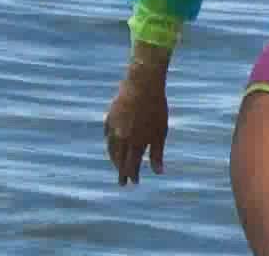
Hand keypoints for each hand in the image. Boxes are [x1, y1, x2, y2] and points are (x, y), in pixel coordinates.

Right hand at [103, 62, 168, 185]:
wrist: (142, 85)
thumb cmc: (156, 109)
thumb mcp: (161, 132)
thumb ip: (157, 153)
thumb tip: (158, 172)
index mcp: (135, 142)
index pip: (131, 165)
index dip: (132, 175)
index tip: (133, 183)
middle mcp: (121, 138)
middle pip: (119, 160)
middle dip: (121, 171)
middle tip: (122, 182)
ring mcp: (113, 128)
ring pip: (111, 149)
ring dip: (114, 160)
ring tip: (118, 166)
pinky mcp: (109, 118)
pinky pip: (107, 136)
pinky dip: (110, 144)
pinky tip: (112, 147)